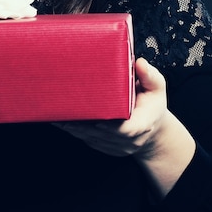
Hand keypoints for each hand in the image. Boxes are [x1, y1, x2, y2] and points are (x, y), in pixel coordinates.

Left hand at [53, 57, 167, 157]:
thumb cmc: (151, 104)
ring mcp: (117, 147)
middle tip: (62, 106)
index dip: (108, 125)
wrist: (152, 128)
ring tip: (55, 112)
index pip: (126, 130)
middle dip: (82, 121)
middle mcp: (130, 140)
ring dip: (73, 126)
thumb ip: (150, 76)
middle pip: (102, 133)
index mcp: (143, 124)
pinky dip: (74, 130)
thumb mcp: (156, 88)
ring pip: (91, 138)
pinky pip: (87, 140)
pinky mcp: (106, 148)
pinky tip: (59, 119)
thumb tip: (140, 63)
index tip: (93, 116)